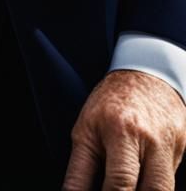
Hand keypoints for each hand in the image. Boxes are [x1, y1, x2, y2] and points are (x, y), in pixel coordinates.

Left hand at [63, 70, 185, 189]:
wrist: (146, 77)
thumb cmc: (109, 105)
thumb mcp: (85, 130)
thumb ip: (81, 168)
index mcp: (119, 131)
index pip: (118, 182)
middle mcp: (147, 140)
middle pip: (146, 190)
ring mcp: (169, 148)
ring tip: (127, 190)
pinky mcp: (183, 152)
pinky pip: (170, 184)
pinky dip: (155, 189)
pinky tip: (140, 185)